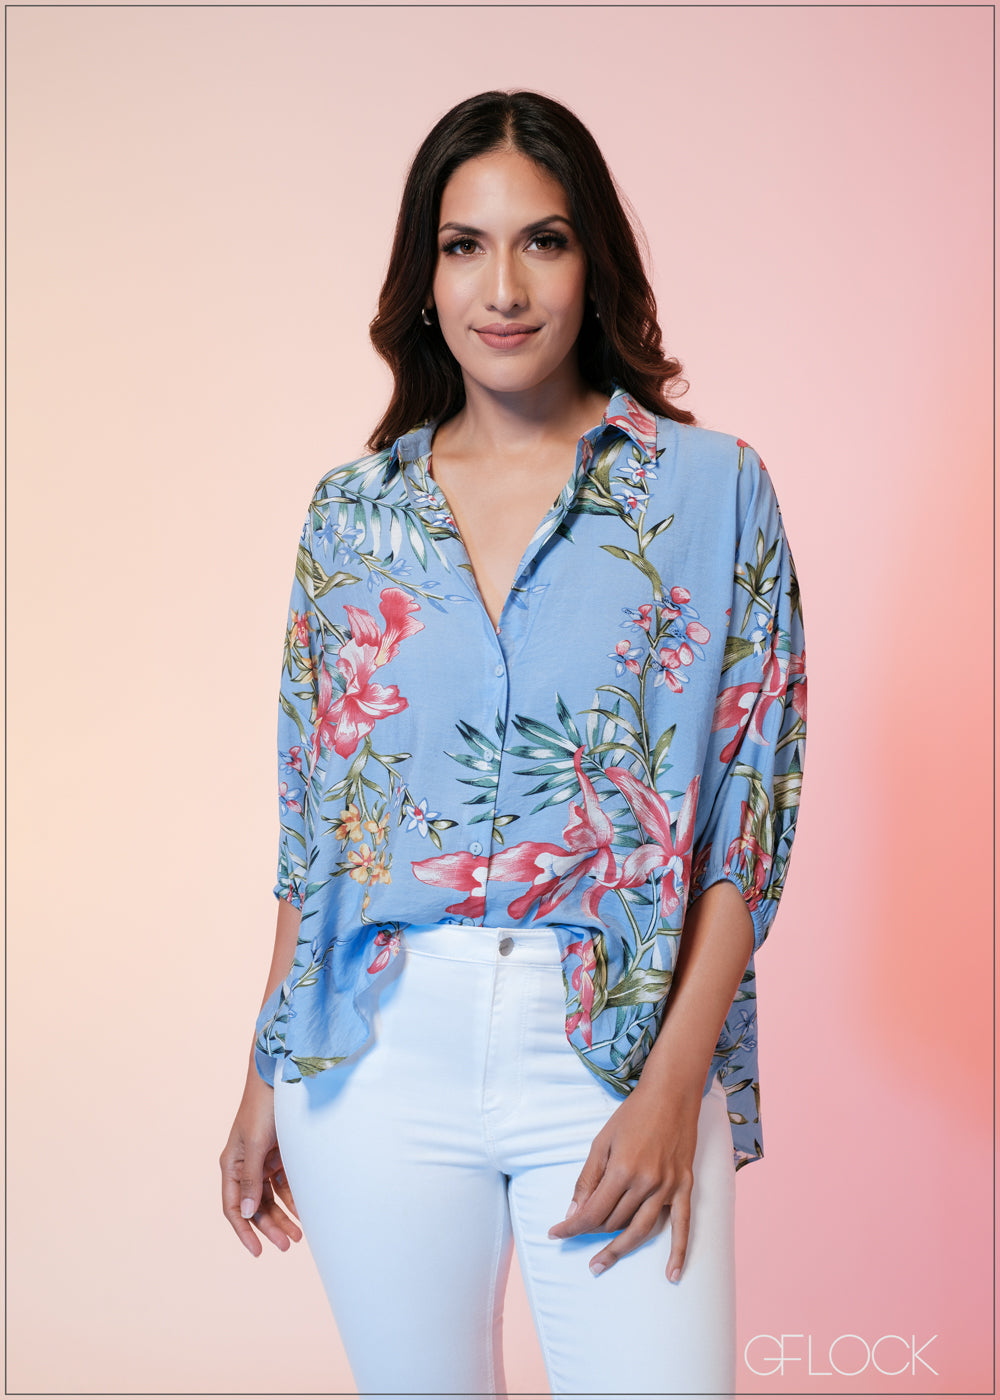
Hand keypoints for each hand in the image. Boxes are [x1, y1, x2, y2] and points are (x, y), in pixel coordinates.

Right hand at [220, 1068, 302, 1256]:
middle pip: (254, 1206)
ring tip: (299, 1235)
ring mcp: (263, 1161)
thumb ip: (250, 1179)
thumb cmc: (263, 1108)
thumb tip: (245, 1213)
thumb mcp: (256, 1145)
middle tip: (288, 1245)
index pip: (233, 1207)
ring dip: (283, 1216)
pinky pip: (285, 1184)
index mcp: (231, 1164)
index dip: (244, 1231)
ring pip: (271, 1198)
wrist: (281, 1078)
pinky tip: (304, 1211)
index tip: (258, 1251)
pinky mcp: (280, 1155)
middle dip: (269, 1227)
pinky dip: (293, 1198)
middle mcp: (245, 1166)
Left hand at [546, 1081, 699, 1282]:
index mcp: (622, 1170)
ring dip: (619, 1250)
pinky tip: (672, 1275)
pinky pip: (683, 1226)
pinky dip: (679, 1253)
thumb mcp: (601, 1141)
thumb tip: (574, 1214)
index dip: (571, 1227)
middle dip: (591, 1232)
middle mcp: (646, 1183)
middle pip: (614, 1222)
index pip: (592, 1212)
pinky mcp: (685, 1187)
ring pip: (641, 1230)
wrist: (671, 1094)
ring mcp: (668, 1187)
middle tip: (575, 1235)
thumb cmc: (632, 1115)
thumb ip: (588, 1180)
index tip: (555, 1234)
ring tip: (600, 1264)